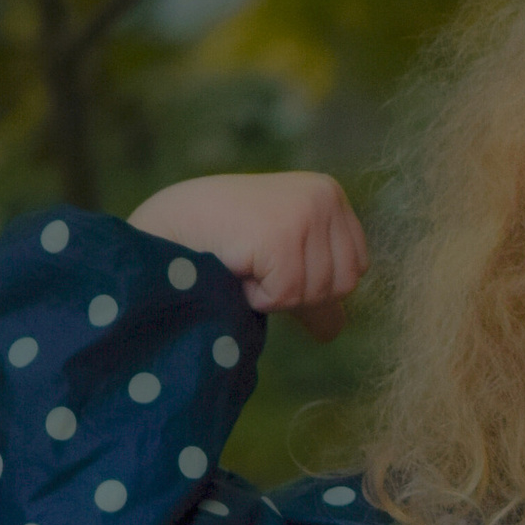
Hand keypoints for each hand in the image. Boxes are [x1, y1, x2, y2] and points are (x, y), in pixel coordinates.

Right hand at [125, 171, 367, 343]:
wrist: (169, 226)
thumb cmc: (224, 240)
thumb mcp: (281, 255)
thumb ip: (314, 285)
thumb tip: (335, 329)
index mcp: (331, 194)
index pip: (355, 270)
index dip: (316, 282)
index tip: (277, 259)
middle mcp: (324, 196)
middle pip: (343, 286)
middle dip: (299, 290)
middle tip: (259, 262)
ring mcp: (304, 212)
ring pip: (316, 293)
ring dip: (275, 293)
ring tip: (246, 261)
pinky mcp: (281, 235)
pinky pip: (286, 296)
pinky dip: (258, 296)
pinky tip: (236, 265)